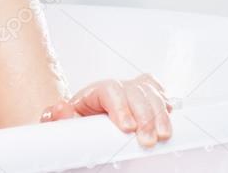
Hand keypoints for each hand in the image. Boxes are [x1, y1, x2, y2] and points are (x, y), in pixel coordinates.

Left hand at [41, 73, 172, 147]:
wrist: (87, 119)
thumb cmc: (79, 119)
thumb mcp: (67, 119)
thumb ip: (59, 116)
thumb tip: (59, 109)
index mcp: (96, 91)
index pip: (110, 90)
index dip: (121, 107)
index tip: (127, 127)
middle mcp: (118, 88)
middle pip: (135, 91)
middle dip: (144, 116)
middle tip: (146, 139)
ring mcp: (134, 91)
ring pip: (151, 93)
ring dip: (159, 114)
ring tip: (161, 135)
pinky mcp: (147, 98)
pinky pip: (159, 93)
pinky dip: (166, 103)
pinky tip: (169, 115)